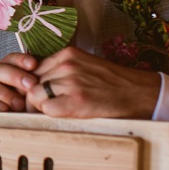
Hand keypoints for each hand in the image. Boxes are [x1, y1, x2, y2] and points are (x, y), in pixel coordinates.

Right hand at [0, 53, 41, 111]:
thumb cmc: (16, 113)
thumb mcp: (28, 100)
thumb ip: (34, 89)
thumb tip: (49, 80)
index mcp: (3, 71)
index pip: (10, 59)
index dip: (21, 60)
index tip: (34, 64)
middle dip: (15, 75)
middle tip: (30, 85)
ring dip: (3, 92)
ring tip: (18, 105)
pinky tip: (3, 109)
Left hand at [27, 46, 160, 118]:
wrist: (137, 92)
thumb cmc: (111, 82)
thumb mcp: (83, 65)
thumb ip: (61, 69)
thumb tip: (36, 82)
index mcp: (67, 54)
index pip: (33, 68)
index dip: (32, 84)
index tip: (35, 94)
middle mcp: (66, 64)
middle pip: (31, 82)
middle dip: (33, 97)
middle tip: (40, 108)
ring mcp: (70, 82)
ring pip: (35, 95)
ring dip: (40, 107)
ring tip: (53, 112)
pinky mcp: (76, 101)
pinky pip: (47, 109)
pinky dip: (50, 114)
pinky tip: (62, 115)